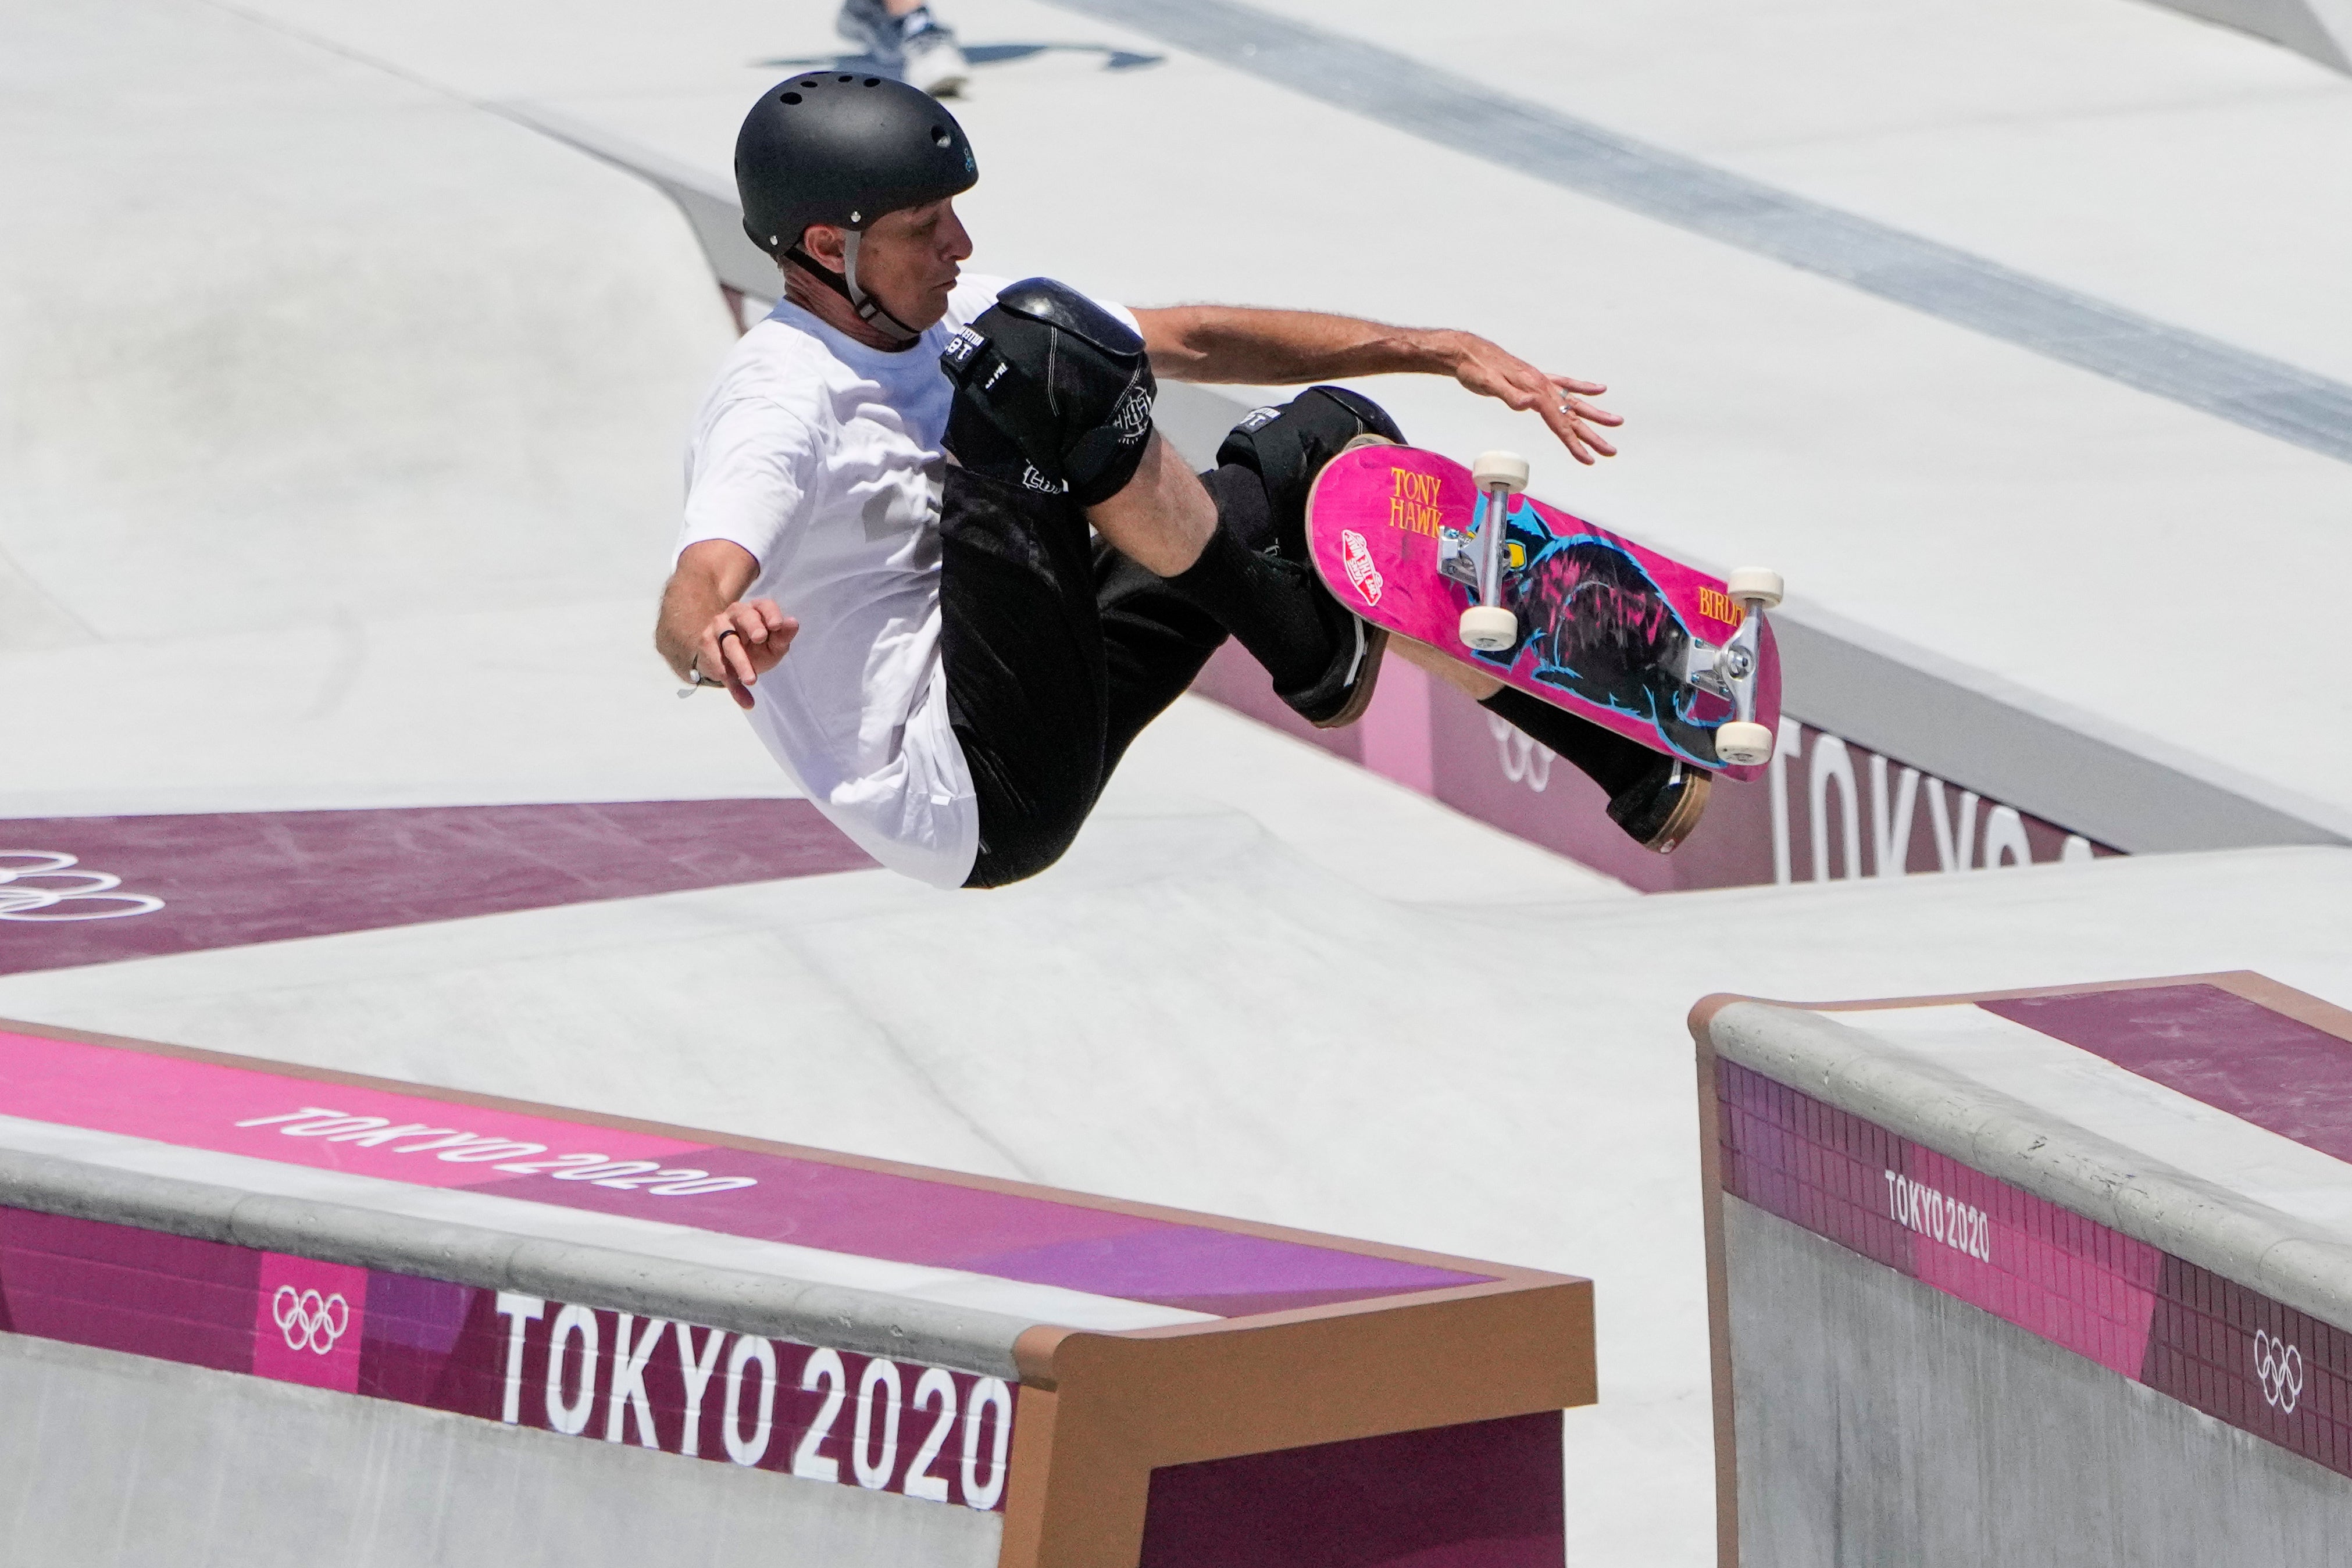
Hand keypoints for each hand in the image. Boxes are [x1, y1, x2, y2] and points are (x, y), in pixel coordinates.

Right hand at [693, 599, 795, 710]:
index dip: (770, 614)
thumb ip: (783, 635)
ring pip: (729, 644)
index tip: (778, 625)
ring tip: (751, 680)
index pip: (763, 605)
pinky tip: (746, 701)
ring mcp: (718, 628)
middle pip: (743, 617)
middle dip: (752, 626)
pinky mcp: (707, 647)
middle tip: (760, 638)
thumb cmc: (756, 647)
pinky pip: (721, 668)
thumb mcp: (773, 644)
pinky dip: (734, 687)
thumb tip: (793, 622)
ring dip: (741, 663)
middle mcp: (734, 614)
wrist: (726, 662)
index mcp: (754, 610)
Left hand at [1444, 333, 1623, 464]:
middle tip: (1611, 451)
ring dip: (1594, 414)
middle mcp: (1542, 386)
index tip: (1588, 459)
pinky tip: (1599, 390)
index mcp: (1534, 390)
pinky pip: (1565, 384)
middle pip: (1572, 415)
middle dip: (1592, 435)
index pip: (1559, 422)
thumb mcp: (1488, 385)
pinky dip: (1583, 388)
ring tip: (1616, 421)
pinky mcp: (1536, 379)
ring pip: (1574, 402)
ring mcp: (1541, 382)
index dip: (1574, 442)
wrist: (1467, 352)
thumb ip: (1510, 395)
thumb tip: (1529, 404)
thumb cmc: (1476, 370)